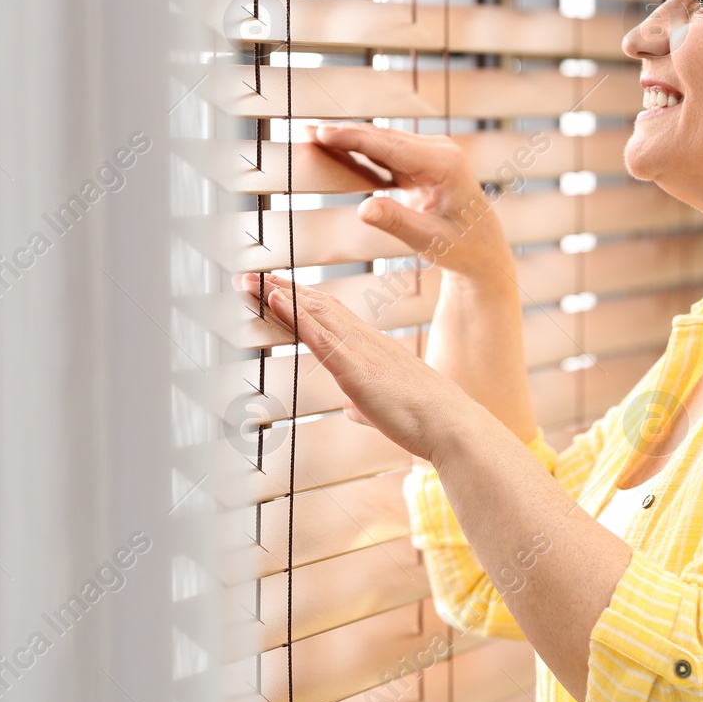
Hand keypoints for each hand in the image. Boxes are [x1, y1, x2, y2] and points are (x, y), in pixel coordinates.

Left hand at [239, 271, 480, 462]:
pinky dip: (296, 317)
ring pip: (315, 314)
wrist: (451, 425)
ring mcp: (361, 352)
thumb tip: (352, 408)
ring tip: (253, 281)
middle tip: (251, 276)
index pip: (330, 315)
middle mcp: (365, 341)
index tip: (276, 287)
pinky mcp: (357, 370)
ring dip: (280, 296)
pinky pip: (321, 338)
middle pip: (318, 306)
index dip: (302, 300)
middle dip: (283, 289)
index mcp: (372, 348)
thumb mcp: (384, 409)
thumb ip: (364, 404)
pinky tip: (276, 302)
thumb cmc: (424, 419)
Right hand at [311, 123, 512, 281]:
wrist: (485, 253)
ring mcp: (432, 154)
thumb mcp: (429, 240)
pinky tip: (337, 148)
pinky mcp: (423, 163)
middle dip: (344, 133)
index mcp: (444, 164)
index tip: (321, 132)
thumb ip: (396, 222)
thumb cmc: (463, 248)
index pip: (389, 146)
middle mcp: (440, 151)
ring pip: (383, 142)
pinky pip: (387, 154)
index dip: (352, 138)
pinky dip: (362, 152)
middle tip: (306, 130)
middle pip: (382, 138)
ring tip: (314, 135)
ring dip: (349, 139)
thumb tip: (363, 209)